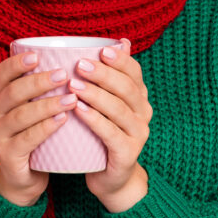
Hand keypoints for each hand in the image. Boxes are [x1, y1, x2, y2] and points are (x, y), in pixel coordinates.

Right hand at [0, 51, 78, 206]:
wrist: (26, 176)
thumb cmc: (40, 133)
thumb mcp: (41, 106)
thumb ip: (53, 84)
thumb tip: (93, 54)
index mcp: (0, 96)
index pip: (2, 73)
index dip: (17, 63)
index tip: (38, 56)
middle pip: (12, 92)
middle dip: (38, 82)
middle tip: (64, 75)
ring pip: (20, 115)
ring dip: (46, 105)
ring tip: (71, 99)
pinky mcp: (7, 155)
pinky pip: (26, 139)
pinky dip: (44, 128)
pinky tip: (62, 120)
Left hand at [70, 38, 152, 212]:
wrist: (108, 177)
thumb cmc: (101, 134)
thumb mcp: (104, 104)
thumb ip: (108, 76)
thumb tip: (120, 40)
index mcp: (139, 97)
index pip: (134, 72)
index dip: (120, 60)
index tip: (100, 50)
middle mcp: (143, 113)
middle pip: (126, 88)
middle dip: (103, 74)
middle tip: (80, 65)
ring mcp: (138, 134)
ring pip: (118, 109)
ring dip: (96, 95)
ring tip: (74, 85)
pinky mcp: (127, 153)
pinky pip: (111, 133)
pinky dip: (94, 120)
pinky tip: (78, 110)